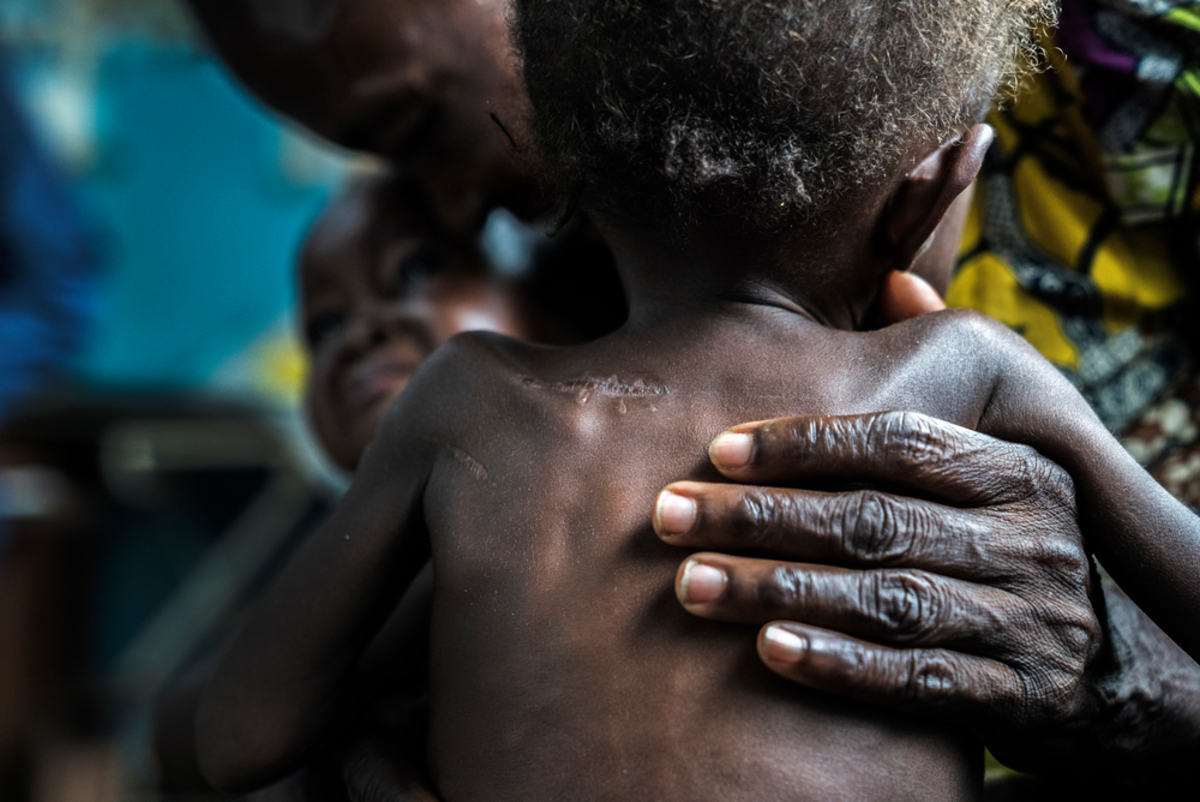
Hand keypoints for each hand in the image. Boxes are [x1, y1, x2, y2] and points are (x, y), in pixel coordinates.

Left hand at [653, 411, 1102, 770]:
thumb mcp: (1002, 465)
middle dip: (761, 515)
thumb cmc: (1015, 550)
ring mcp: (1027, 622)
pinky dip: (840, 662)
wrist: (1112, 674)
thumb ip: (940, 382)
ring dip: (778, 589)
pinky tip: (769, 649)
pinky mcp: (1017, 696)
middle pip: (874, 520)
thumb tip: (896, 282)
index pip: (899, 442)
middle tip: (670, 514)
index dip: (805, 442)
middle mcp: (1028, 542)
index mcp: (1016, 473)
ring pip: (884, 599)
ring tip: (691, 582)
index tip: (718, 450)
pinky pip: (916, 678)